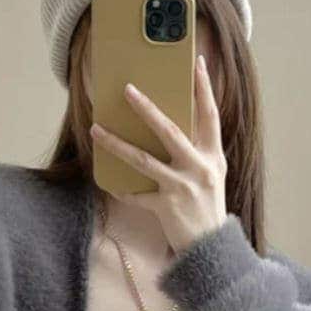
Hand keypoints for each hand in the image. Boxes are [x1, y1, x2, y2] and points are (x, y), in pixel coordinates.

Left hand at [89, 53, 227, 255]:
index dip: (204, 88)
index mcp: (213, 156)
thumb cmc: (207, 208)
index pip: (210, 115)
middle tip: (128, 90)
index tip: (196, 63)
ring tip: (97, 129)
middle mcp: (199, 168)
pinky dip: (121, 188)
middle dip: (146, 108)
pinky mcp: (166, 207)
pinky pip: (136, 194)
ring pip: (144, 159)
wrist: (210, 247)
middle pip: (169, 130)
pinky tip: (108, 181)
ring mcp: (182, 187)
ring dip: (117, 143)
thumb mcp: (211, 175)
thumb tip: (174, 124)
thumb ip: (198, 151)